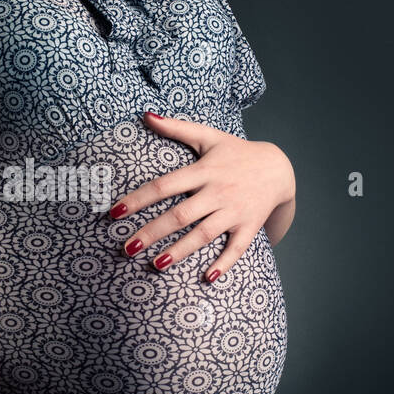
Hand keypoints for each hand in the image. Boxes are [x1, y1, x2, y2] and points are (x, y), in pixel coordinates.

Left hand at [109, 112, 295, 279]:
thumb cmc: (236, 153)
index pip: (164, 186)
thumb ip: (176, 128)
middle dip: (152, 233)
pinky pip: (236, 248)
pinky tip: (206, 279)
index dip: (138, 199)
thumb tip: (145, 115)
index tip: (115, 213)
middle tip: (126, 249)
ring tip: (156, 266)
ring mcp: (235, 211)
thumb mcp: (208, 136)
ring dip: (180, 251)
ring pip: (204, 235)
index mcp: (203, 171)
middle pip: (180, 216)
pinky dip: (224, 264)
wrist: (278, 168)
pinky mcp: (249, 226)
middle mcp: (218, 192)